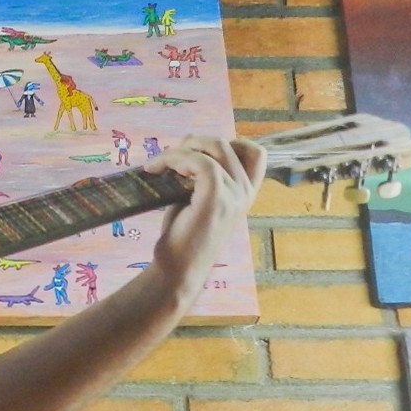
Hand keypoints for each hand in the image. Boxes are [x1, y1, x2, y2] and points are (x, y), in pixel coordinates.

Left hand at [142, 136, 266, 294]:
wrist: (178, 269)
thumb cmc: (184, 236)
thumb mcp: (197, 200)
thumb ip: (201, 177)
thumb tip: (186, 146)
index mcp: (245, 193)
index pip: (255, 153)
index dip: (228, 142)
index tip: (198, 151)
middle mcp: (245, 192)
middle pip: (227, 143)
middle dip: (193, 143)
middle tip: (168, 158)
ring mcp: (234, 195)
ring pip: (213, 148)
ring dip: (179, 150)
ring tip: (157, 164)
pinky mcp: (216, 198)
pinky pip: (198, 161)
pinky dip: (173, 158)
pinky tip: (155, 169)